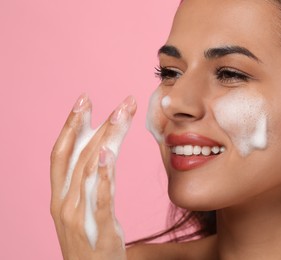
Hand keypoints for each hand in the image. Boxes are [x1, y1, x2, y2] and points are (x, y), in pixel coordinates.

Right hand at [50, 94, 135, 259]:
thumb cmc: (91, 237)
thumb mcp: (85, 206)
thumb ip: (90, 179)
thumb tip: (100, 148)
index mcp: (60, 196)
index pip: (62, 153)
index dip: (71, 125)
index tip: (84, 100)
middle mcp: (64, 203)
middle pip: (80, 155)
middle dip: (99, 125)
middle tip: (119, 102)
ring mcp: (78, 218)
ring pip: (89, 170)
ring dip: (106, 139)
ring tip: (121, 115)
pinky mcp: (98, 231)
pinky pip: (99, 200)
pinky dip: (102, 176)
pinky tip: (108, 154)